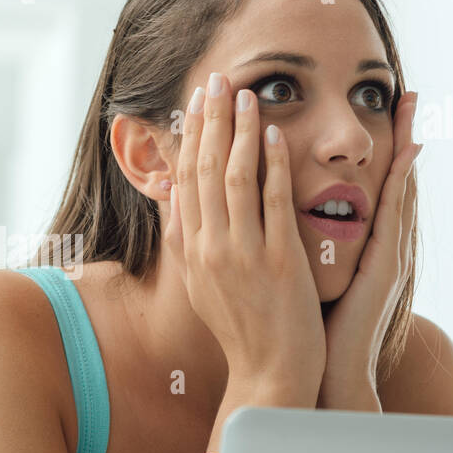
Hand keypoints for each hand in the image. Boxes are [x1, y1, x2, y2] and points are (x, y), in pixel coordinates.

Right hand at [165, 72, 326, 404]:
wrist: (269, 373)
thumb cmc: (241, 330)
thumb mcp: (201, 285)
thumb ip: (189, 241)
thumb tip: (175, 200)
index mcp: (193, 250)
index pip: (187, 179)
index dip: (192, 136)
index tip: (198, 102)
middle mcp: (211, 248)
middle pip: (207, 170)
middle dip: (213, 120)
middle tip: (219, 80)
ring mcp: (243, 254)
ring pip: (237, 178)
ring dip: (242, 131)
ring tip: (248, 95)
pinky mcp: (277, 262)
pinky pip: (272, 203)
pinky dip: (272, 165)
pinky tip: (275, 136)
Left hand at [318, 91, 422, 409]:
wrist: (319, 372)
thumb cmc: (304, 326)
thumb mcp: (295, 271)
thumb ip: (291, 238)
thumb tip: (267, 210)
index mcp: (356, 244)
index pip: (367, 185)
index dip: (374, 148)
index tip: (378, 109)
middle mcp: (376, 245)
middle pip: (390, 179)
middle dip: (400, 136)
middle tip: (409, 93)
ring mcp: (387, 256)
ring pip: (399, 191)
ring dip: (407, 148)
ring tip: (413, 110)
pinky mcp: (385, 269)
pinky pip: (394, 218)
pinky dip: (401, 186)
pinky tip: (409, 156)